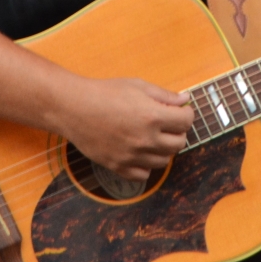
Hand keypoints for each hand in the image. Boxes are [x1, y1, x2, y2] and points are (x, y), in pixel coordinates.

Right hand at [54, 76, 194, 182]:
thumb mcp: (137, 86)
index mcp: (153, 116)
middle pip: (179, 143)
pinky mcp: (119, 167)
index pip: (186, 121)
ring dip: (163, 149)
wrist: (73, 108)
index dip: (187, 114)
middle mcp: (146, 139)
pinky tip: (140, 152)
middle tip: (168, 124)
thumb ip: (164, 95)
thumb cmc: (105, 93)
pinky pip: (144, 175)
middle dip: (178, 132)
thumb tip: (185, 100)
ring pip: (164, 161)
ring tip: (153, 137)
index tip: (181, 112)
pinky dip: (146, 165)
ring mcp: (132, 156)